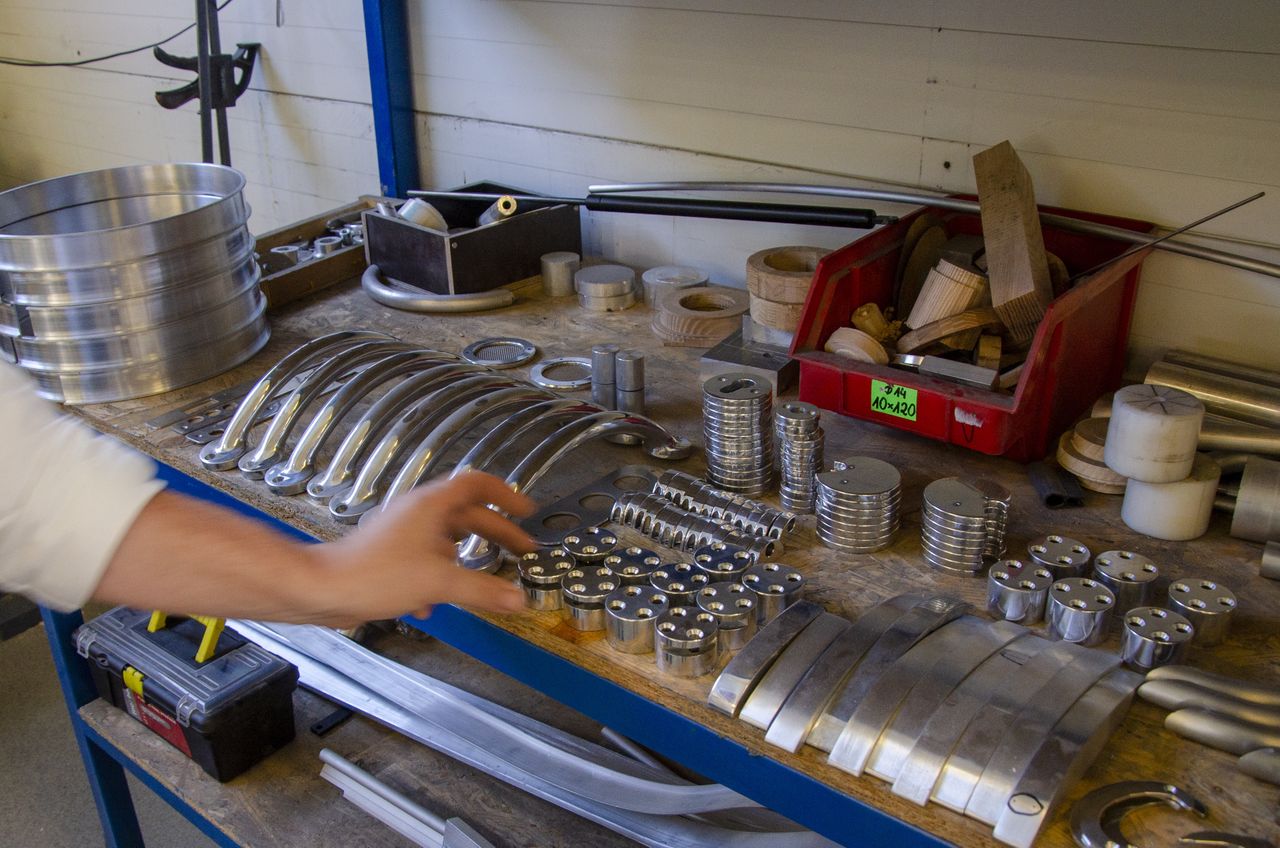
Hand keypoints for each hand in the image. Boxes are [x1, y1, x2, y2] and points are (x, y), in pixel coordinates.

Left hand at [308, 471, 535, 625]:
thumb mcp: (438, 582)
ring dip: (469, 558)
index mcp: (432, 506)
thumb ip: (482, 591)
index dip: (506, 495)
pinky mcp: (393, 556)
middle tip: (520, 547)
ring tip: (487, 577)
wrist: (324, 589)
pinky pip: (427, 561)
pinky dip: (441, 577)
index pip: (478, 484)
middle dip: (497, 532)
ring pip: (447, 540)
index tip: (524, 509)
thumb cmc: (371, 574)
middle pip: (468, 514)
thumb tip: (515, 598)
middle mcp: (419, 514)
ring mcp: (405, 534)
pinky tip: (437, 602)